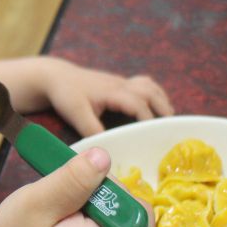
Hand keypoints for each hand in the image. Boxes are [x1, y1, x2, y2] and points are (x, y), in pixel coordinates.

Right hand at [0, 148, 154, 226]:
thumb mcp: (37, 203)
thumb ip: (72, 181)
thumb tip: (104, 158)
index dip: (131, 202)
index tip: (99, 188)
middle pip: (128, 219)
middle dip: (104, 193)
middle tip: (70, 187)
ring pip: (112, 220)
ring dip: (90, 200)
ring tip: (58, 199)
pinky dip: (82, 212)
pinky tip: (57, 210)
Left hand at [43, 58, 173, 136]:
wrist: (56, 77)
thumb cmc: (66, 94)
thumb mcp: (76, 114)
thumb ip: (92, 130)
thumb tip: (107, 149)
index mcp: (112, 92)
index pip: (138, 104)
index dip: (148, 119)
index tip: (154, 135)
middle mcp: (120, 84)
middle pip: (150, 91)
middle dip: (162, 108)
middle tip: (170, 127)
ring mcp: (120, 82)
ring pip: (149, 85)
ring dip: (160, 99)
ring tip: (167, 118)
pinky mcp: (119, 83)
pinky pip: (143, 85)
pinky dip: (153, 95)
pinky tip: (154, 108)